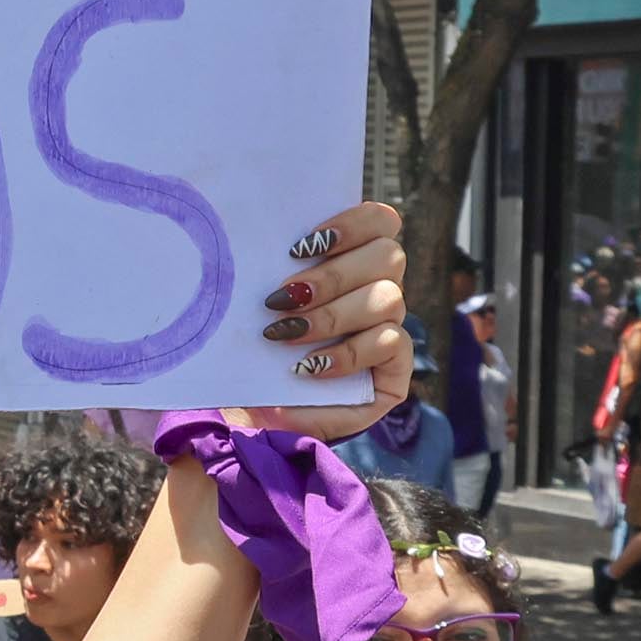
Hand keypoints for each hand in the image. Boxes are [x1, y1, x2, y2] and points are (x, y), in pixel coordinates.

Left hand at [229, 203, 410, 445]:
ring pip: (388, 299)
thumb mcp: (251, 310)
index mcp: (351, 263)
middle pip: (388, 256)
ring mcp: (389, 331)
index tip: (300, 245)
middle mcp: (378, 292)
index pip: (380, 222)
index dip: (353, 222)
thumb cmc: (248, 355)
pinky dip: (346, 354)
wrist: (250, 419)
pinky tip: (307, 368)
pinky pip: (390, 344)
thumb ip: (265, 271)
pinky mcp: (394, 372)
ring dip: (331, 315)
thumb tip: (246, 237)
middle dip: (331, 275)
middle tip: (281, 298)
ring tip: (285, 334)